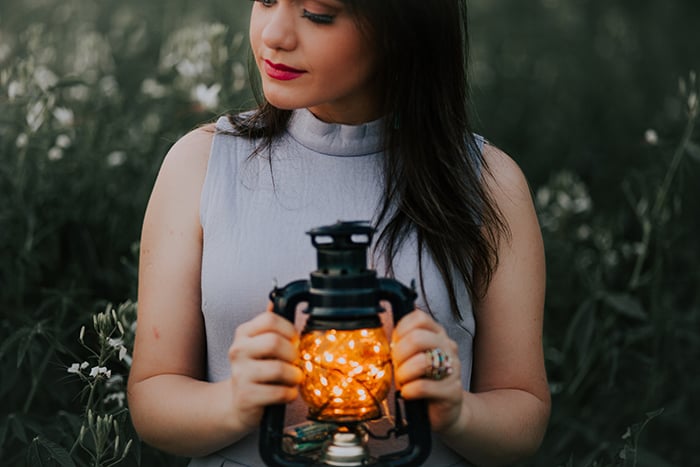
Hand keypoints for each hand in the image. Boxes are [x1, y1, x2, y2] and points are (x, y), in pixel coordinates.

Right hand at [227, 304, 301, 431]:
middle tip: (294, 362)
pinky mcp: (246, 397)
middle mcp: (238, 350)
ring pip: (279, 369)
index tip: (294, 341)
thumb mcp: (261, 345)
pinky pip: (279, 392)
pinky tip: (286, 392)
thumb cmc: (257, 371)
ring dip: (294, 376)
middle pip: (274, 342)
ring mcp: (239, 374)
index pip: (270, 319)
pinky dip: (290, 393)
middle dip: (292, 354)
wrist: (239, 404)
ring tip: (292, 379)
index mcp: (244, 333)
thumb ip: (270, 326)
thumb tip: (274, 301)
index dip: (289, 329)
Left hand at [391, 309, 464, 433]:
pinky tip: (408, 394)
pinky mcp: (453, 391)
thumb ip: (402, 344)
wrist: (444, 411)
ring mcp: (453, 368)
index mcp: (437, 334)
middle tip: (396, 367)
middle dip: (399, 354)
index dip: (401, 330)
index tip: (395, 345)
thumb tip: (383, 338)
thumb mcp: (411, 358)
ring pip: (421, 362)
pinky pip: (422, 387)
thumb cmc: (422, 380)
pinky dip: (408, 391)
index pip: (419, 318)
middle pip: (418, 338)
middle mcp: (448, 347)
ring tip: (403, 382)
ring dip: (403, 374)